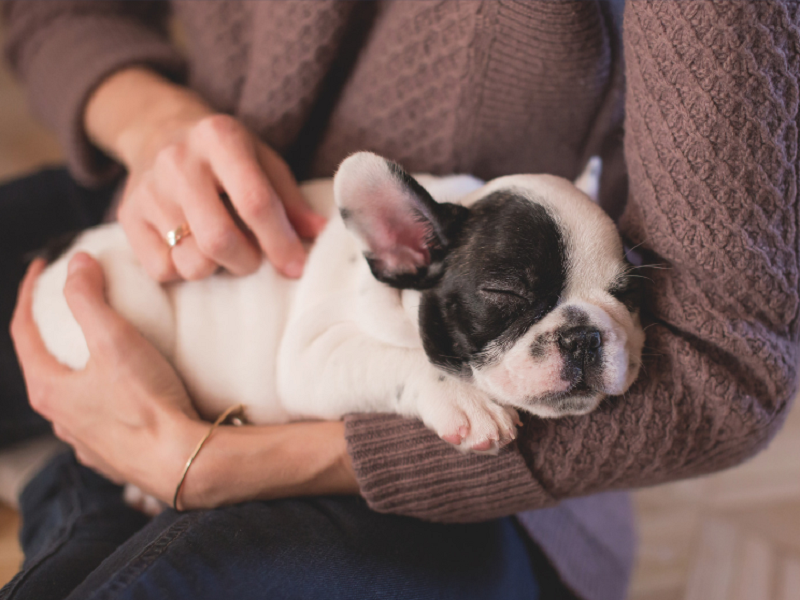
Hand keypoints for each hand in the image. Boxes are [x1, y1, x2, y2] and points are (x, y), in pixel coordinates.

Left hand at [11, 255, 358, 506]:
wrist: (182, 461)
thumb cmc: (146, 403)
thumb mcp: (115, 340)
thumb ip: (90, 298)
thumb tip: (77, 262)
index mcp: (49, 390)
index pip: (23, 331)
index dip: (29, 294)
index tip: (42, 268)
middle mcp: (59, 419)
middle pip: (45, 364)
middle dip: (53, 331)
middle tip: (72, 306)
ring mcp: (84, 441)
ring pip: (72, 395)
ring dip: (78, 367)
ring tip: (102, 348)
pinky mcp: (112, 455)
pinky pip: (98, 418)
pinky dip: (102, 395)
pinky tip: (124, 391)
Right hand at [86, 68, 326, 281]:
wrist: (157, 130)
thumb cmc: (224, 154)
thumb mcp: (263, 161)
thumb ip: (290, 200)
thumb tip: (322, 234)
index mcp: (220, 138)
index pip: (255, 202)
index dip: (280, 241)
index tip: (296, 266)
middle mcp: (178, 161)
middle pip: (219, 240)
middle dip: (247, 261)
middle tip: (254, 257)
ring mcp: (148, 190)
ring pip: (191, 262)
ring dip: (216, 267)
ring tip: (221, 248)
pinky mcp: (127, 216)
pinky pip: (162, 270)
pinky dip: (184, 269)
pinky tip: (190, 247)